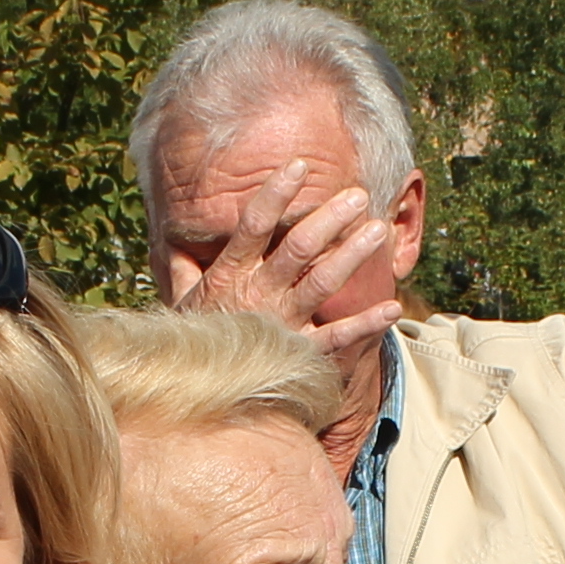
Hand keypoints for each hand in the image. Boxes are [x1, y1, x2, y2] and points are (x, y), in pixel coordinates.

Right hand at [174, 161, 405, 371]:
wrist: (196, 397)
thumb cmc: (193, 343)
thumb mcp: (181, 302)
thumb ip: (184, 270)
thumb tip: (172, 241)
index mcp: (229, 276)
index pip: (252, 226)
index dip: (275, 195)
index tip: (297, 166)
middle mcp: (257, 295)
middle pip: (297, 248)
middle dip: (328, 219)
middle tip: (357, 196)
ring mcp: (279, 324)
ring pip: (320, 283)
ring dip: (351, 255)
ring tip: (377, 230)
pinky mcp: (297, 354)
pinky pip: (335, 339)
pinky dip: (365, 325)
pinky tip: (392, 308)